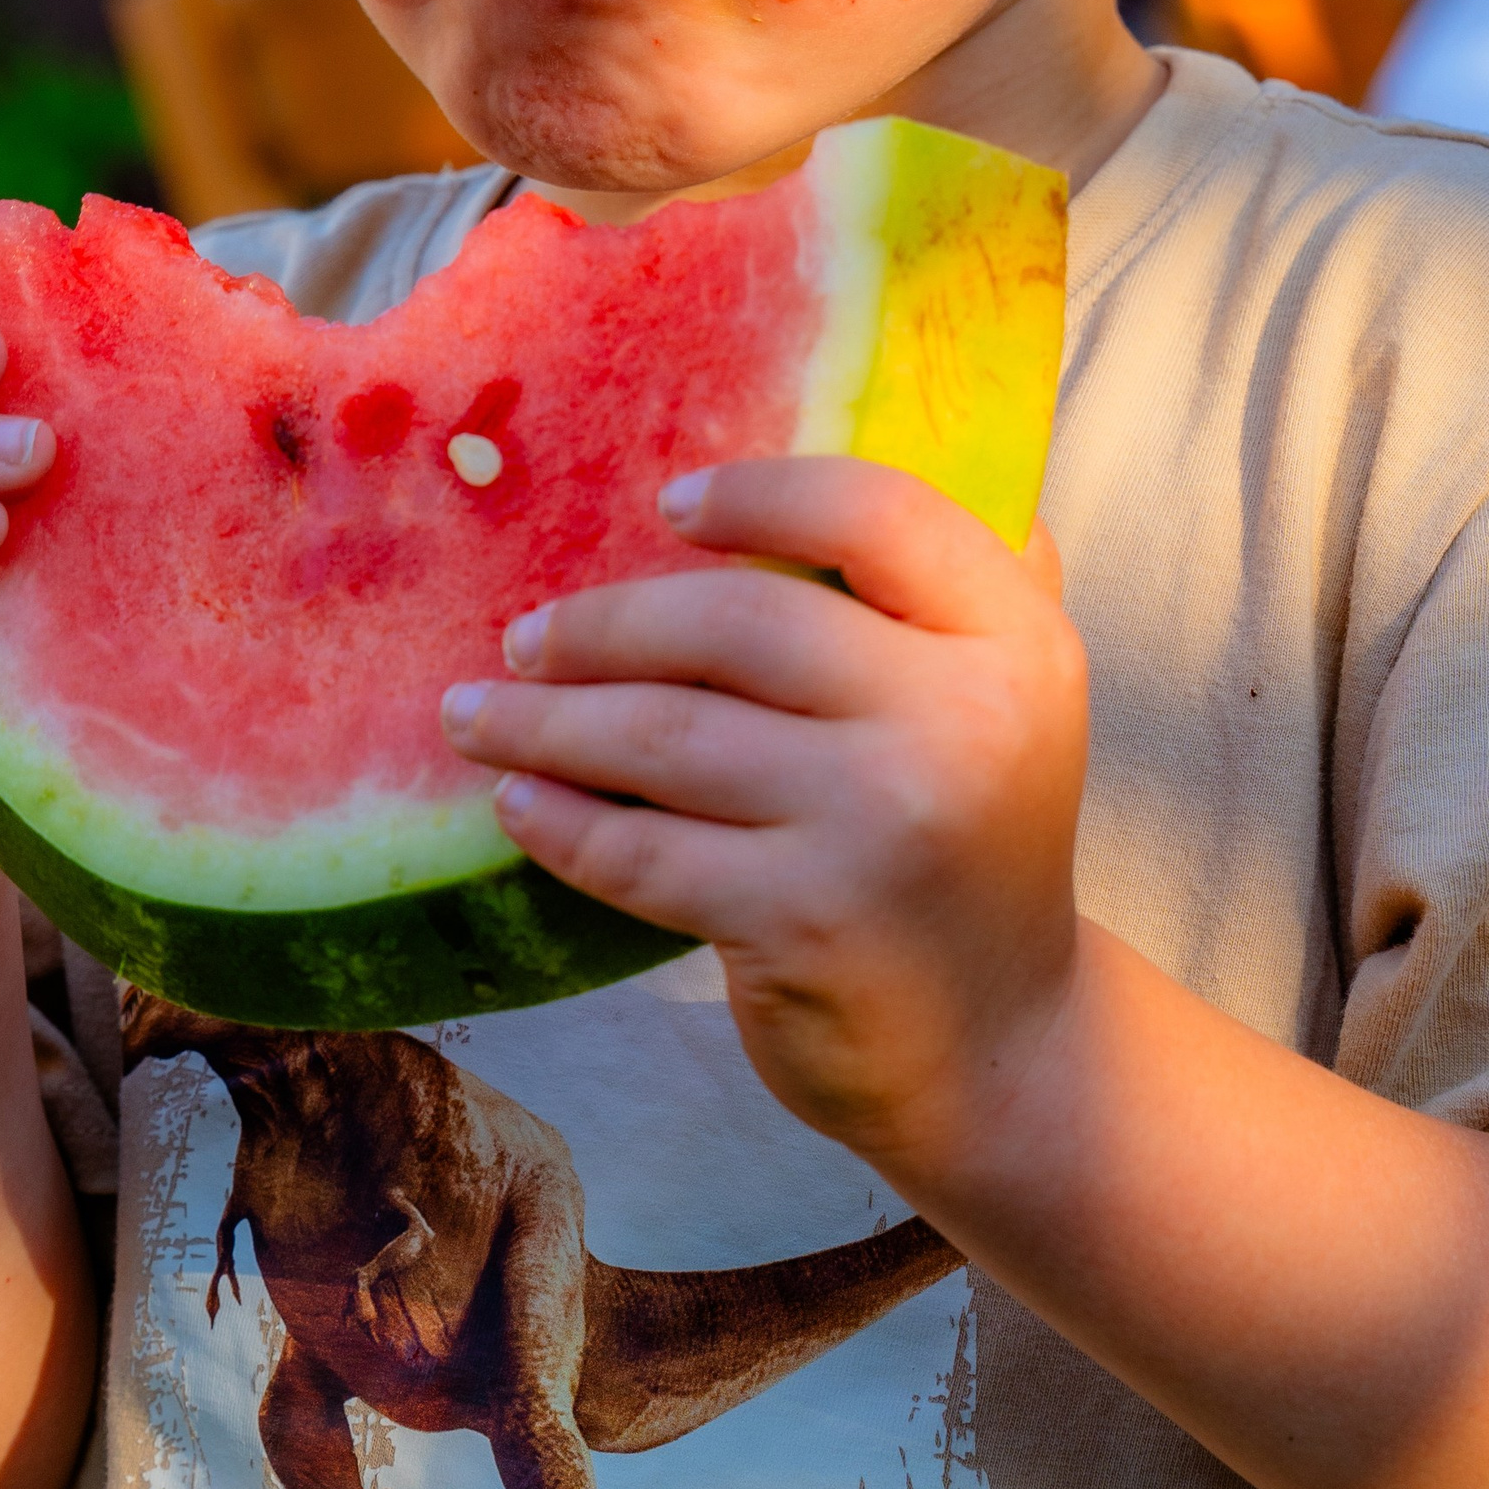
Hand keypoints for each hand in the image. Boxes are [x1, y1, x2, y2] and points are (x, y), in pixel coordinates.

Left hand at [439, 458, 1087, 1180]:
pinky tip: (516, 804)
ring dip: (547, 722)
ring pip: (668, 738)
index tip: (664, 504)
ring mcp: (882, 826)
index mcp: (1015, 638)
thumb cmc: (964, 840)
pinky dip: (563, 822)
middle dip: (603, 624)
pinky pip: (645, 852)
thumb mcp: (997, 698)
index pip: (879, 511)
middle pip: (739, 622)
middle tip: (520, 635)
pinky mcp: (808, 922)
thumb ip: (940, 582)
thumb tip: (823, 440)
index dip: (762, 492)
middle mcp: (964, 721)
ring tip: (474, 712)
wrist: (1000, 1048)